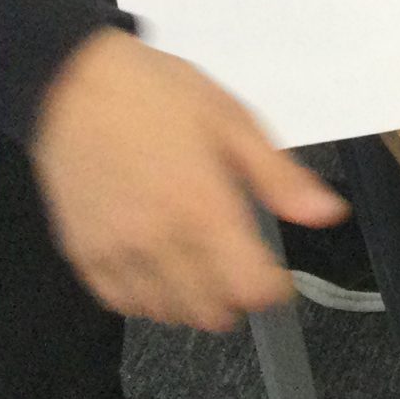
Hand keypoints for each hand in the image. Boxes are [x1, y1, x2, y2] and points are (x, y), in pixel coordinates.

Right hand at [30, 28, 348, 332]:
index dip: (271, 291)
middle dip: (235, 300)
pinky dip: (146, 299)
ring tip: (200, 270)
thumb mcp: (232, 120)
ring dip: (192, 303)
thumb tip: (327, 213)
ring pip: (166, 314)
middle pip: (210, 312)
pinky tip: (158, 271)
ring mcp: (117, 253)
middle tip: (239, 270)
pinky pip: (121, 304)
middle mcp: (159, 240)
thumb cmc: (156, 94)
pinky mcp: (83, 254)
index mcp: (203, 207)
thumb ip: (279, 176)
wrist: (71, 84)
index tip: (276, 277)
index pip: (248, 288)